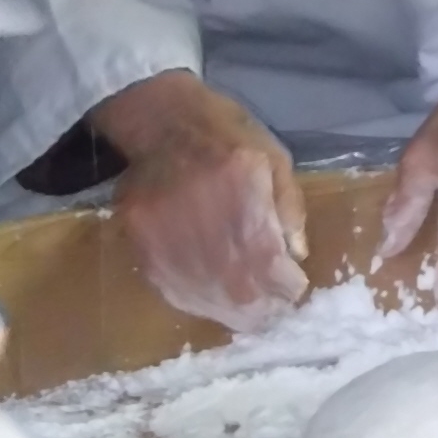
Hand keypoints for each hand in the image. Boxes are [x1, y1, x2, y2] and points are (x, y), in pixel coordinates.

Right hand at [96, 69, 308, 331]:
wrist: (159, 119)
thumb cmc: (225, 133)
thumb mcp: (273, 156)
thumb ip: (288, 206)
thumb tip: (297, 255)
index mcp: (241, 184)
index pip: (267, 256)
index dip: (284, 284)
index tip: (295, 291)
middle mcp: (202, 211)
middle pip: (236, 282)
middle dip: (261, 308)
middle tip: (275, 315)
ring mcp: (165, 229)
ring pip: (204, 292)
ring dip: (230, 313)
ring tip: (249, 319)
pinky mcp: (140, 240)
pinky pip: (170, 287)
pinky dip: (196, 302)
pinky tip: (214, 306)